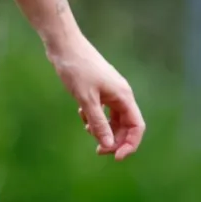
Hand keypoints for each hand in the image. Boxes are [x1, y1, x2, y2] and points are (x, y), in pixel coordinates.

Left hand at [48, 37, 144, 160]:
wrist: (63, 45)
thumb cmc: (76, 69)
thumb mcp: (86, 99)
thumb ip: (98, 123)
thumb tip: (108, 145)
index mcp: (123, 96)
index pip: (137, 126)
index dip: (129, 144)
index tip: (115, 157)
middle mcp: (120, 94)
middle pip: (125, 125)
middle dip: (113, 139)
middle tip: (97, 150)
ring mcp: (109, 91)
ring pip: (112, 118)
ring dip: (102, 128)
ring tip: (87, 129)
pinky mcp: (98, 88)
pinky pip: (102, 110)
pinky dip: (93, 117)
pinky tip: (81, 115)